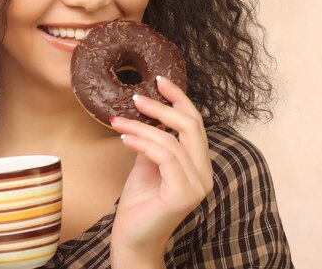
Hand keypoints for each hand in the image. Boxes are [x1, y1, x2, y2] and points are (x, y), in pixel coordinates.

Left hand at [109, 76, 213, 267]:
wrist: (131, 240)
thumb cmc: (138, 204)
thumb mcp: (146, 164)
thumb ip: (152, 142)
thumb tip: (146, 115)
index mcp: (199, 165)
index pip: (195, 124)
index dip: (180, 100)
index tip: (161, 81)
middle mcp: (204, 174)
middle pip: (191, 126)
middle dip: (163, 107)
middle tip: (137, 97)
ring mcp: (197, 186)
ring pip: (172, 141)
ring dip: (142, 126)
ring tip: (117, 121)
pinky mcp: (183, 195)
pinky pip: (164, 157)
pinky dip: (142, 143)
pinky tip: (124, 138)